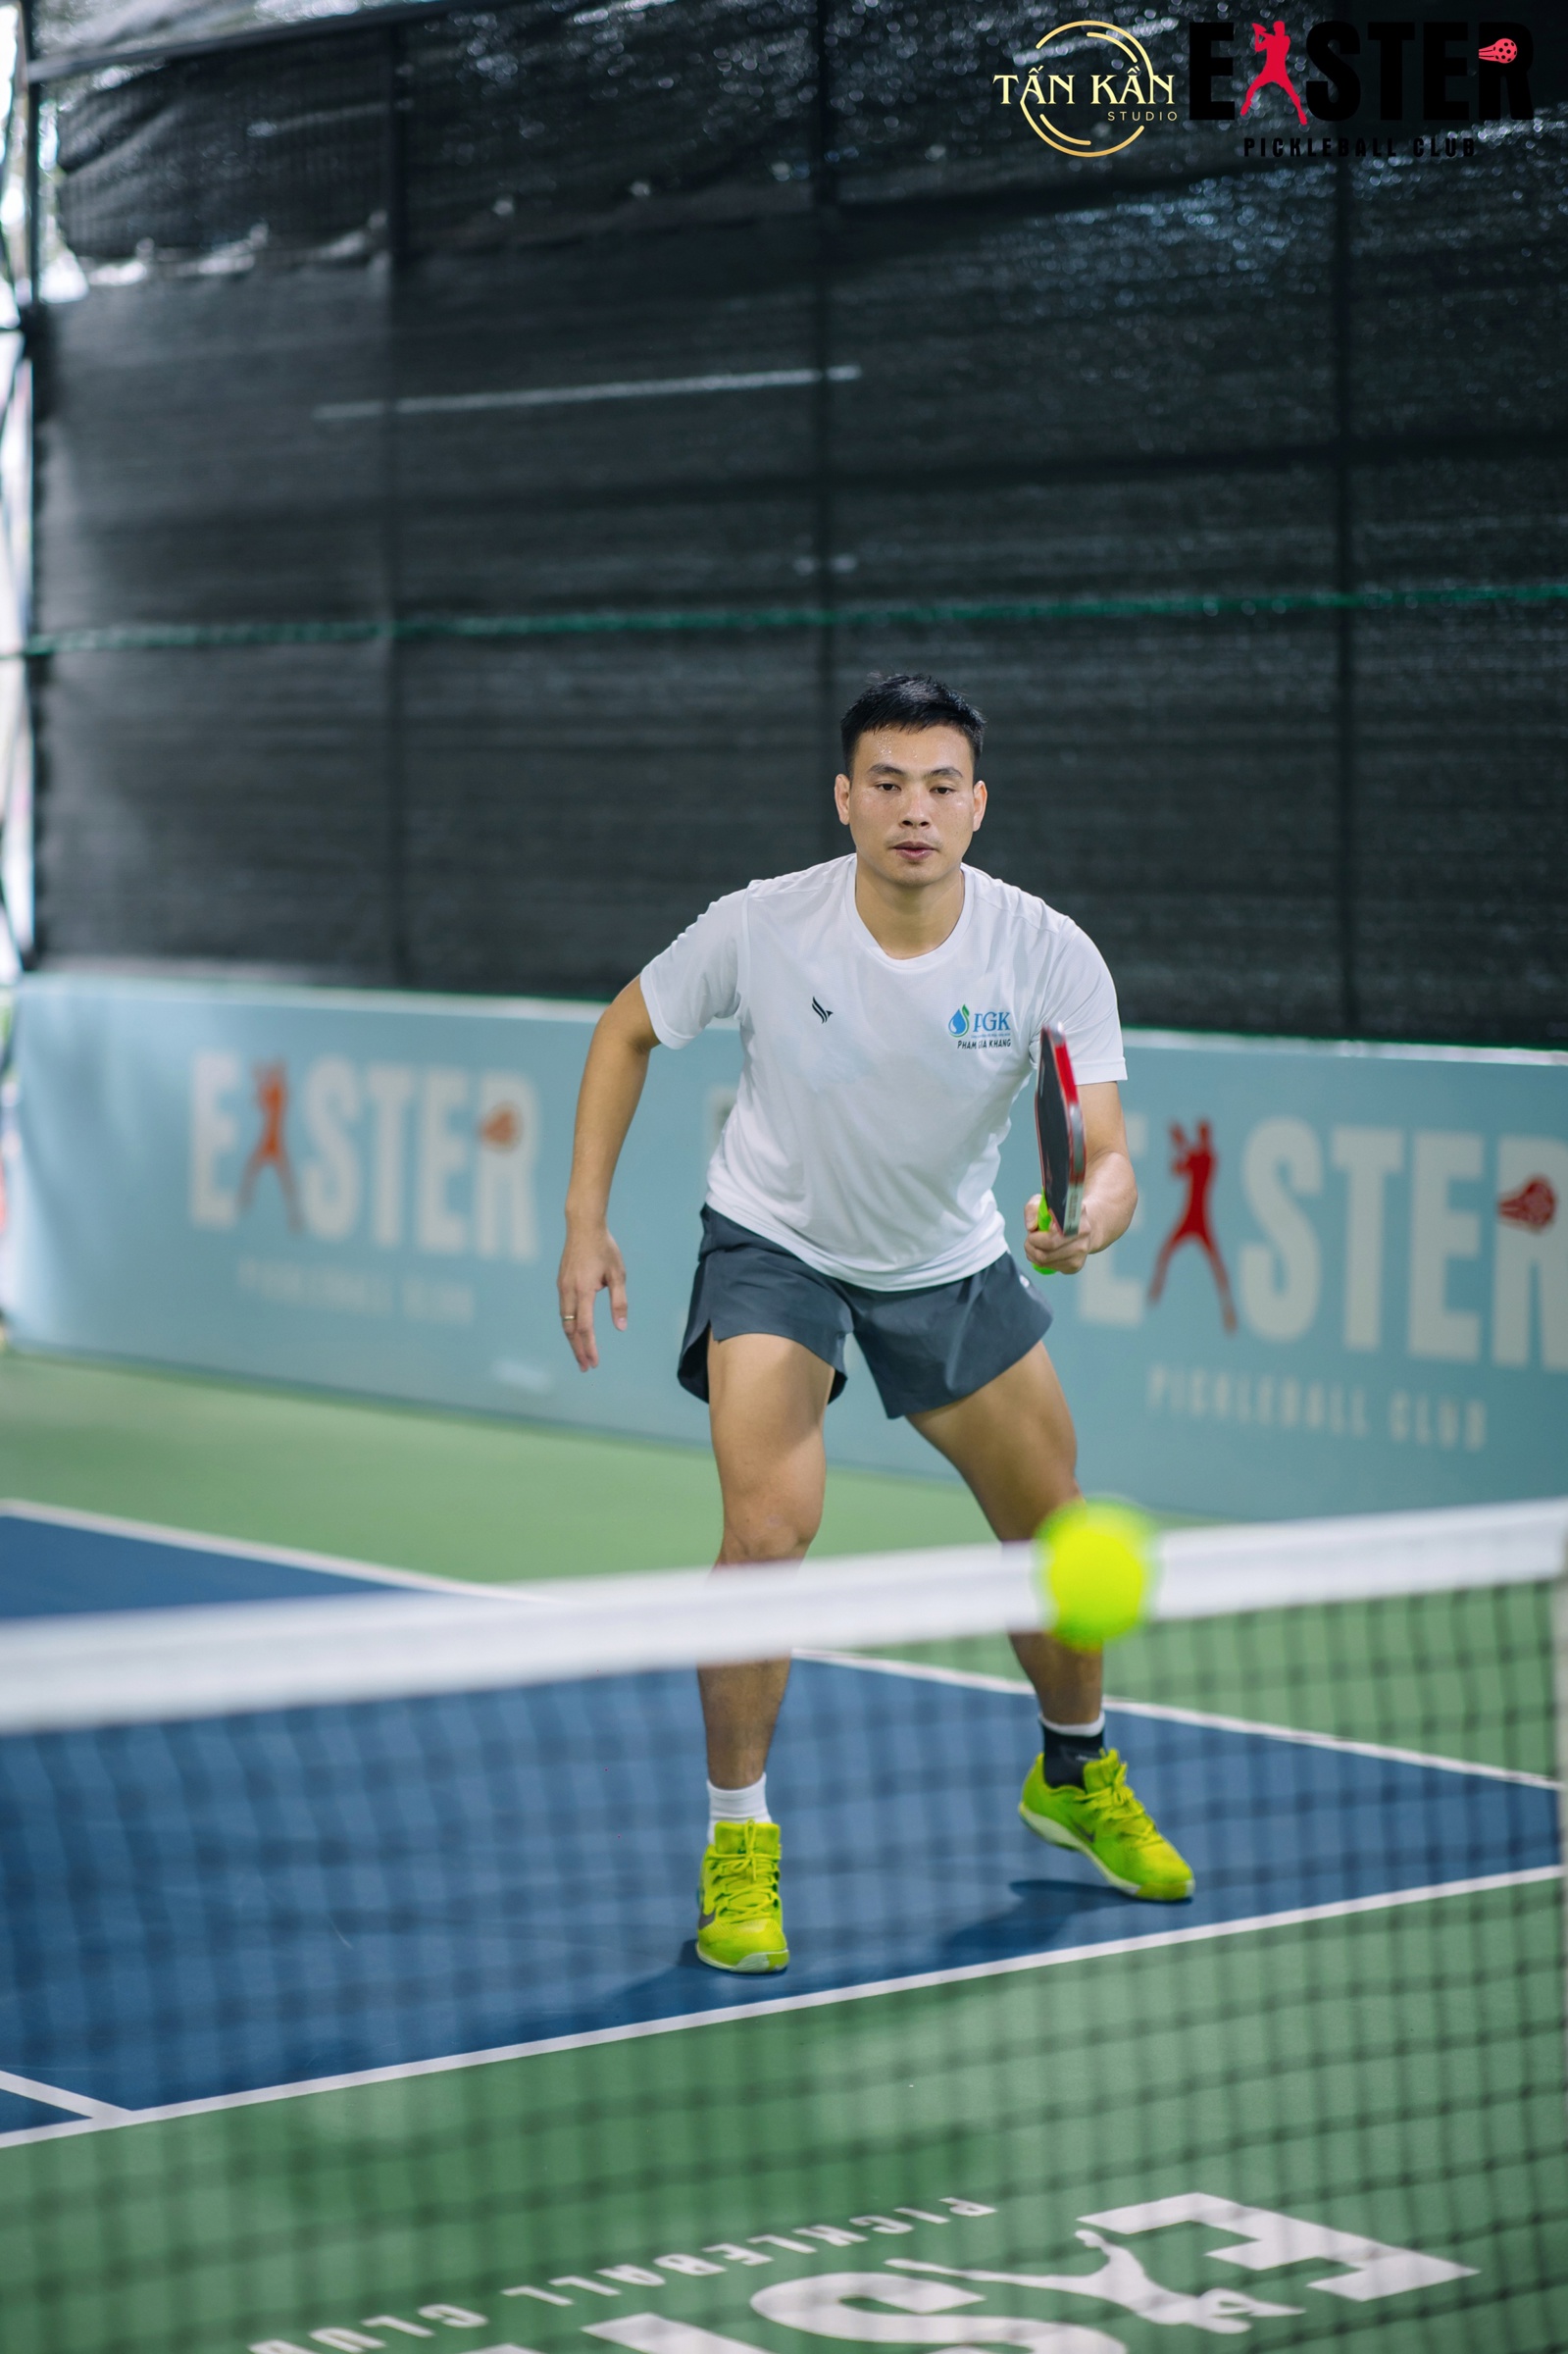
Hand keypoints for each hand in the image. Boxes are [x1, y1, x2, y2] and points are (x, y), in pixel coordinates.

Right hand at [557, 1221, 627, 1369]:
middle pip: (571, 1329)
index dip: (589, 1347)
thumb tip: (621, 1327)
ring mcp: (562, 1287)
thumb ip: (619, 1301)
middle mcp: (568, 1291)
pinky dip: (569, 1325)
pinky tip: (576, 1331)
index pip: (585, 1327)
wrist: (583, 1226)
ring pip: (565, 1321)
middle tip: (585, 1367)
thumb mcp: (618, 1274)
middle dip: (578, 1350)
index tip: (594, 1363)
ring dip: (572, 1339)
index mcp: (583, 1290)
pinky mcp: (561, 1283)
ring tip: (581, 1353)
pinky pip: (564, 1310)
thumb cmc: (604, 1249)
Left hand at [1023, 1191, 1095, 1275]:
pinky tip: (1042, 1251)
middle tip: (1029, 1238)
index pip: (1053, 1234)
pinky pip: (1049, 1267)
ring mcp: (1081, 1253)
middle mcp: (1083, 1237)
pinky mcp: (1075, 1266)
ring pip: (1045, 1261)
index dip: (1038, 1236)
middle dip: (1031, 1245)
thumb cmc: (1060, 1214)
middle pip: (1047, 1251)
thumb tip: (1030, 1227)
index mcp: (1077, 1217)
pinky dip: (1039, 1261)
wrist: (1082, 1227)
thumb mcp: (1044, 1203)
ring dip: (1033, 1253)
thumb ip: (1032, 1209)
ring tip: (1033, 1244)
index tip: (1033, 1230)